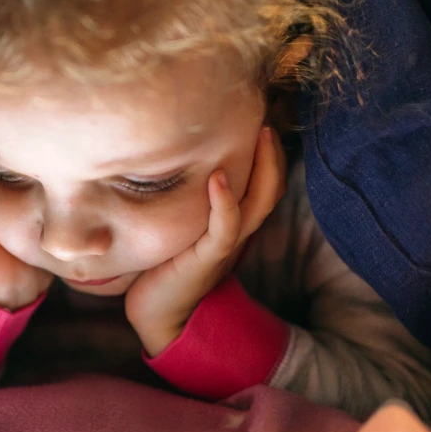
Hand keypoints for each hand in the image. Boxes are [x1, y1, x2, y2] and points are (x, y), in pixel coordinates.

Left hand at [125, 125, 287, 355]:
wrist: (158, 317)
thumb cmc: (160, 267)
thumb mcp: (175, 225)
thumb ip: (180, 198)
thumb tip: (159, 157)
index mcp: (231, 223)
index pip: (261, 183)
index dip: (267, 153)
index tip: (255, 116)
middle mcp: (235, 232)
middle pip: (270, 187)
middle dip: (272, 151)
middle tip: (264, 115)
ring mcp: (224, 245)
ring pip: (258, 202)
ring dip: (262, 166)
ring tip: (259, 133)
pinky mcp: (207, 259)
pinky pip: (226, 228)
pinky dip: (225, 202)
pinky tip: (218, 176)